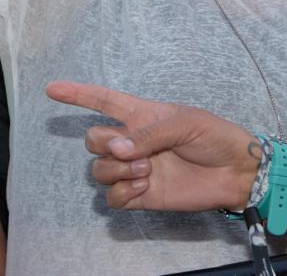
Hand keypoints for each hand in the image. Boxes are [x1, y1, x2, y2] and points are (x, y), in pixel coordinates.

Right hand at [46, 81, 259, 212]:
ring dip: (115, 170)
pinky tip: (144, 186)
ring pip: (98, 170)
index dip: (78, 94)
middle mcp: (133, 141)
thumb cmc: (215, 137)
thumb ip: (150, 132)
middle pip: (93, 139)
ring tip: (145, 171)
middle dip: (104, 144)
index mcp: (143, 115)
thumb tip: (118, 149)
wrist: (235, 172)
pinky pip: (111, 197)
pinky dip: (122, 192)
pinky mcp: (140, 195)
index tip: (51, 89)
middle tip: (133, 152)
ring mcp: (134, 169)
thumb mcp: (186, 122)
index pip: (104, 101)